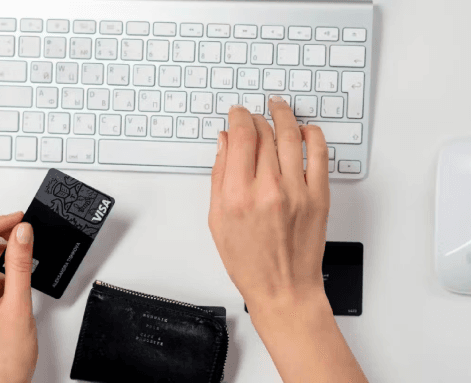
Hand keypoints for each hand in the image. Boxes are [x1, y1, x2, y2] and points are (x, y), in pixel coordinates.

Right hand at [209, 99, 329, 307]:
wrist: (283, 288)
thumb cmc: (249, 262)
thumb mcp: (218, 220)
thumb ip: (219, 177)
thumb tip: (224, 143)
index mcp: (238, 195)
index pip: (241, 137)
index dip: (239, 117)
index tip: (237, 113)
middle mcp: (268, 189)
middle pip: (264, 133)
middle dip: (256, 117)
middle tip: (253, 115)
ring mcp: (297, 191)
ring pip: (291, 136)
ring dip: (284, 115)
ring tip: (278, 107)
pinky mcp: (319, 197)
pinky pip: (319, 154)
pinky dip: (313, 135)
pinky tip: (305, 130)